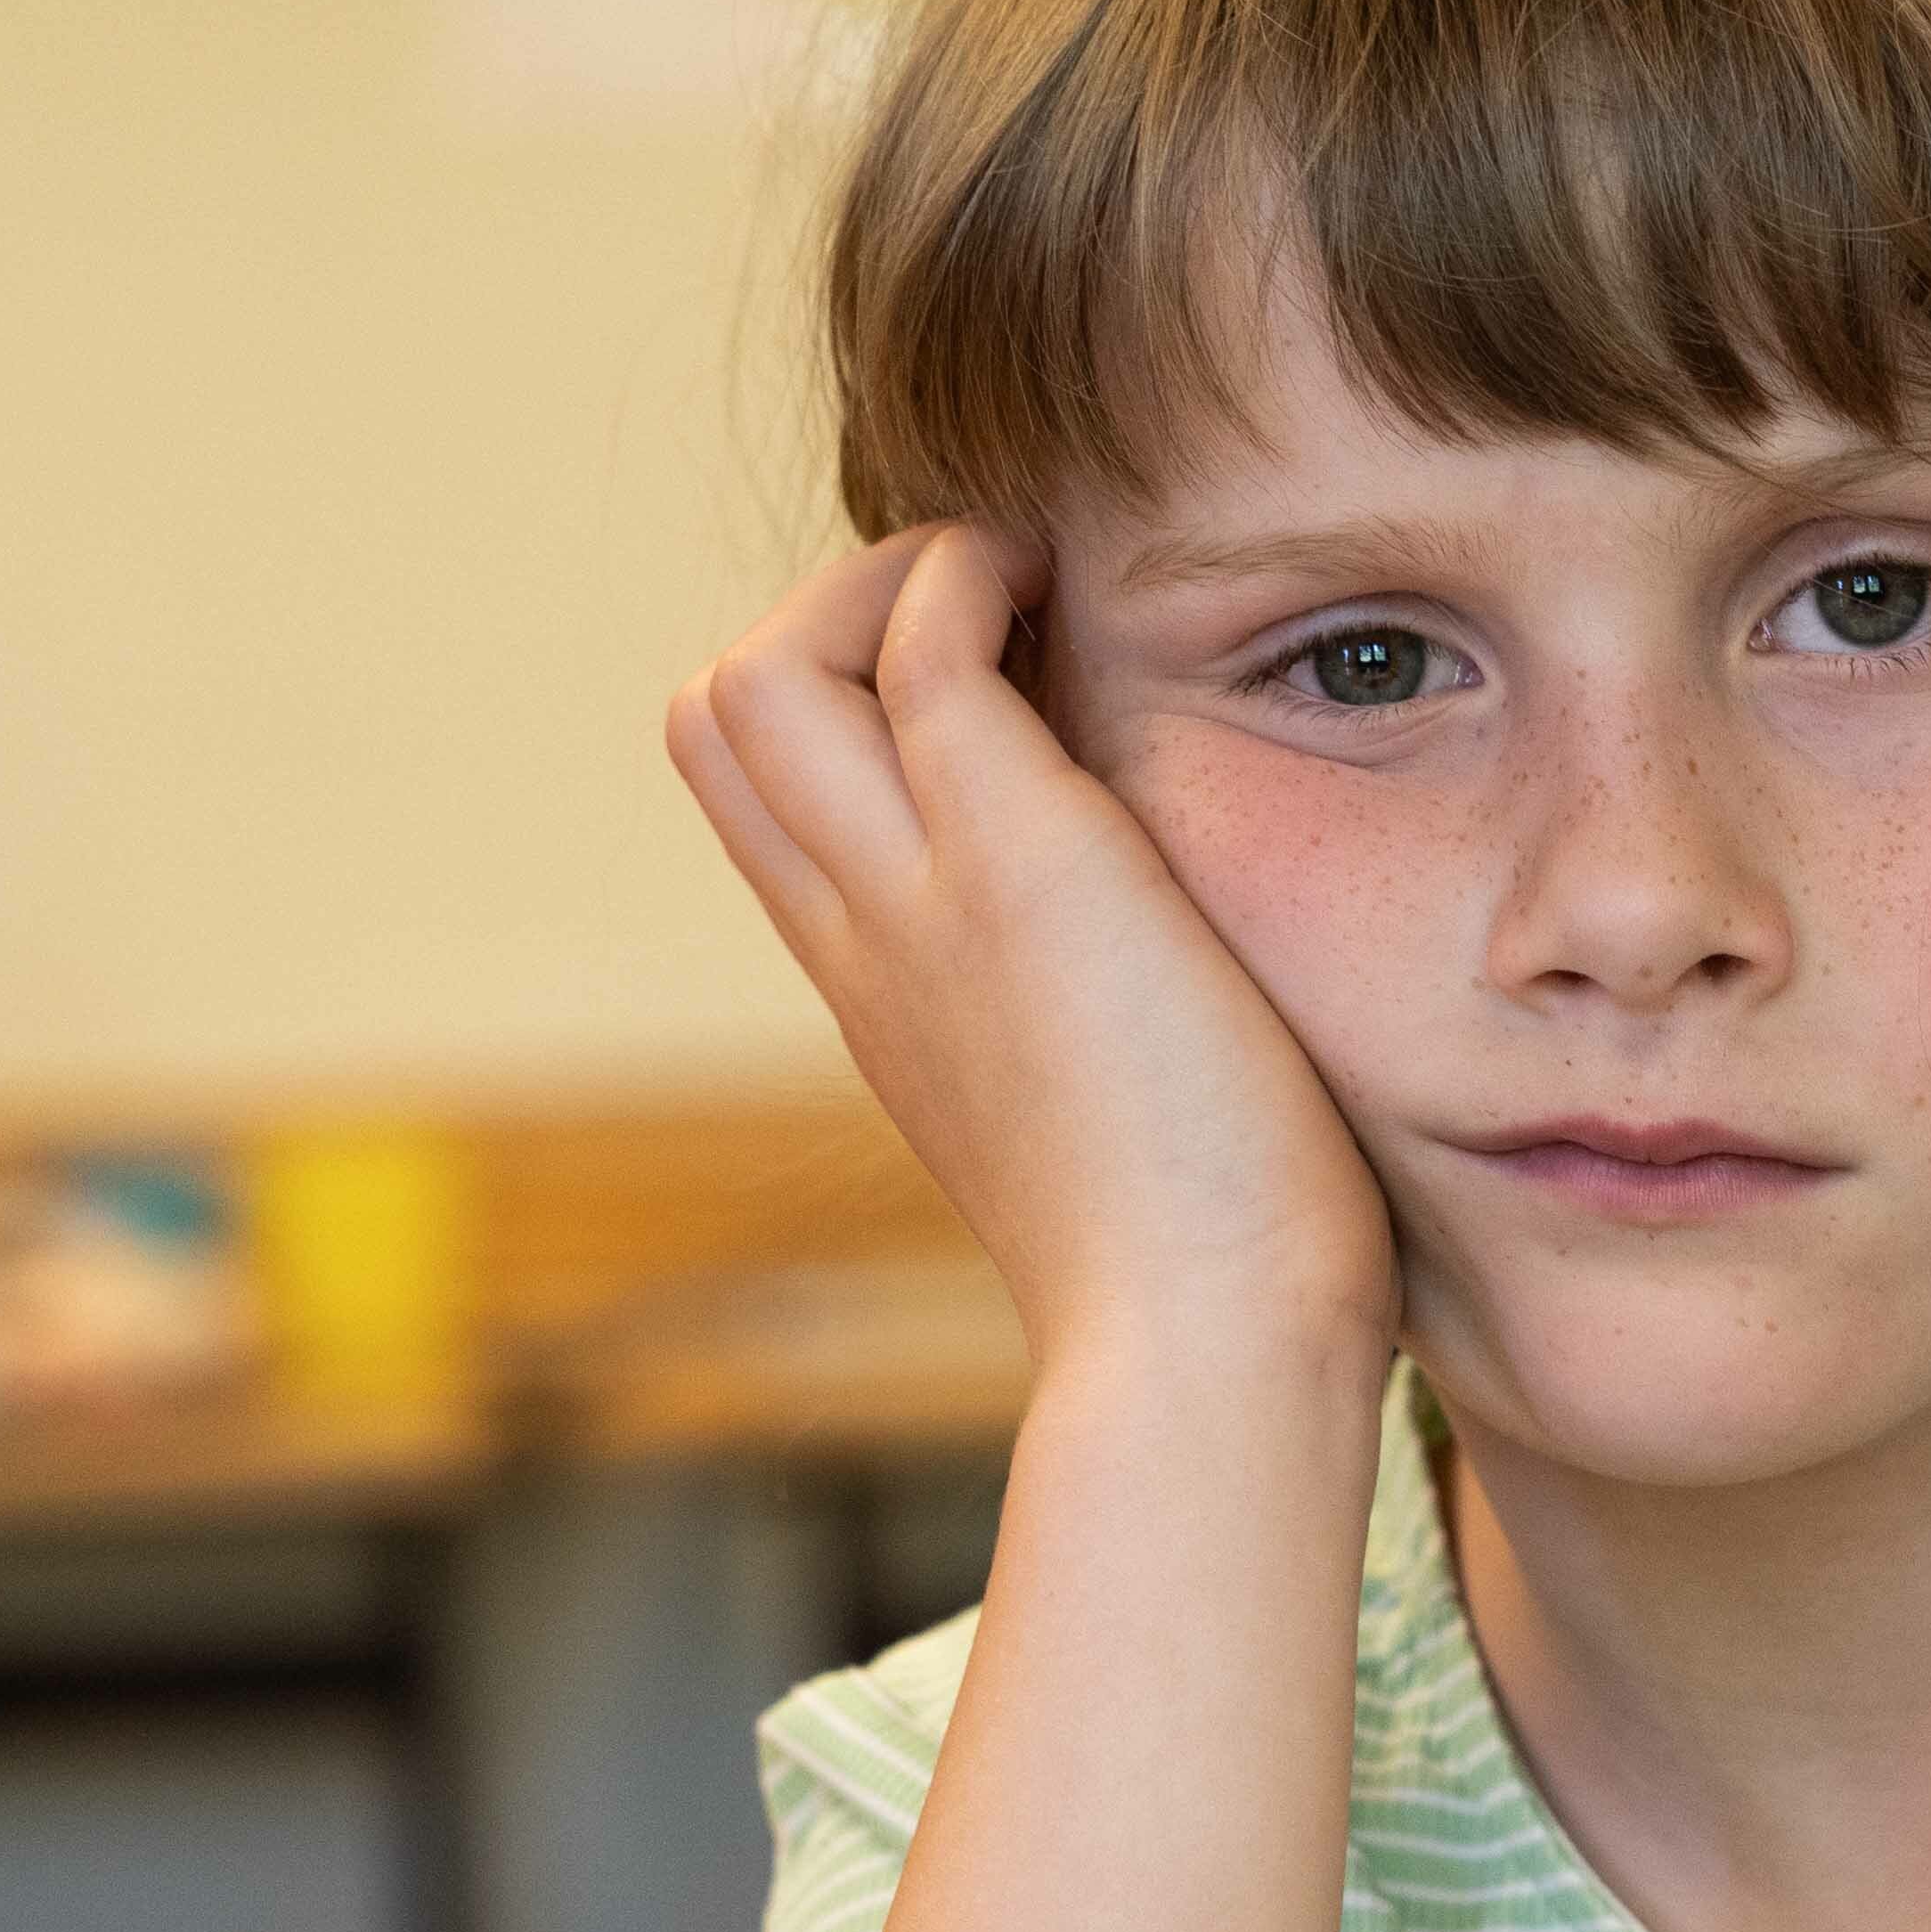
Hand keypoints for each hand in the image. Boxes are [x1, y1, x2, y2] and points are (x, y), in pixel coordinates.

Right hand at [669, 526, 1397, 1402]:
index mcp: (890, 1002)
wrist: (1206, 1355)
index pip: (771, 807)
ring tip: (1025, 594)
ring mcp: (918, 901)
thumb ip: (1092, 1029)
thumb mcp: (1112, 1121)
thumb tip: (1184, 973)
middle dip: (831, 618)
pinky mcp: (1013, 860)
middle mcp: (868, 944)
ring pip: (759, 675)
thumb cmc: (1215, 1272)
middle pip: (716, 723)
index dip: (848, 705)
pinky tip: (1076, 596)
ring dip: (882, 584)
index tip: (994, 687)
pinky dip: (971, 576)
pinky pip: (921, 644)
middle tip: (994, 621)